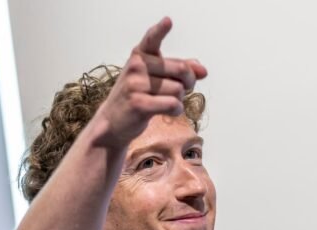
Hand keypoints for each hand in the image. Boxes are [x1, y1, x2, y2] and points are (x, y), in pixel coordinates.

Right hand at [94, 17, 207, 144]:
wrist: (112, 122)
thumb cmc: (138, 96)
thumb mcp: (155, 77)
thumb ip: (179, 69)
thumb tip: (203, 70)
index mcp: (140, 55)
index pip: (152, 38)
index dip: (161, 30)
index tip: (168, 21)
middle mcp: (136, 66)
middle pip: (182, 69)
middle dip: (189, 82)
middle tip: (184, 89)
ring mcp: (136, 85)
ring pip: (179, 89)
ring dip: (179, 99)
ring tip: (165, 102)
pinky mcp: (139, 104)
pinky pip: (173, 104)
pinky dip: (176, 110)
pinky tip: (168, 112)